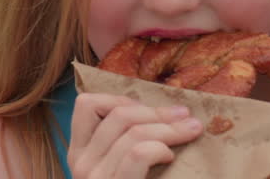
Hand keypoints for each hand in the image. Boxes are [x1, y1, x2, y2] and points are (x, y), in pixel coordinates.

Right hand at [67, 93, 202, 178]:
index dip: (122, 99)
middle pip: (117, 114)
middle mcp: (80, 163)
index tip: (151, 111)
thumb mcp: (117, 170)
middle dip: (157, 111)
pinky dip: (160, 147)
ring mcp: (94, 177)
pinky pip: (138, 154)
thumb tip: (164, 115)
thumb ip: (125, 146)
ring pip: (132, 130)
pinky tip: (171, 157)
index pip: (87, 104)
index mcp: (79, 154)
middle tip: (186, 118)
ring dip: (168, 127)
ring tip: (191, 132)